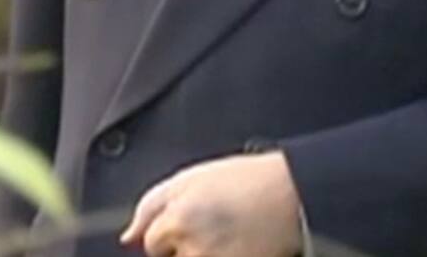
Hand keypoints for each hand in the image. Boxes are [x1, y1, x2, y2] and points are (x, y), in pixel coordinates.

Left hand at [120, 151, 302, 256]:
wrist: (298, 197)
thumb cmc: (250, 181)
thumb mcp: (193, 177)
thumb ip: (151, 205)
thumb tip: (128, 237)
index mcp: (179, 220)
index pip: (153, 243)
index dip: (171, 231)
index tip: (197, 220)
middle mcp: (194, 249)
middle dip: (187, 247)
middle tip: (218, 226)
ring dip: (206, 254)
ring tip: (234, 236)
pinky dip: (227, 254)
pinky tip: (242, 244)